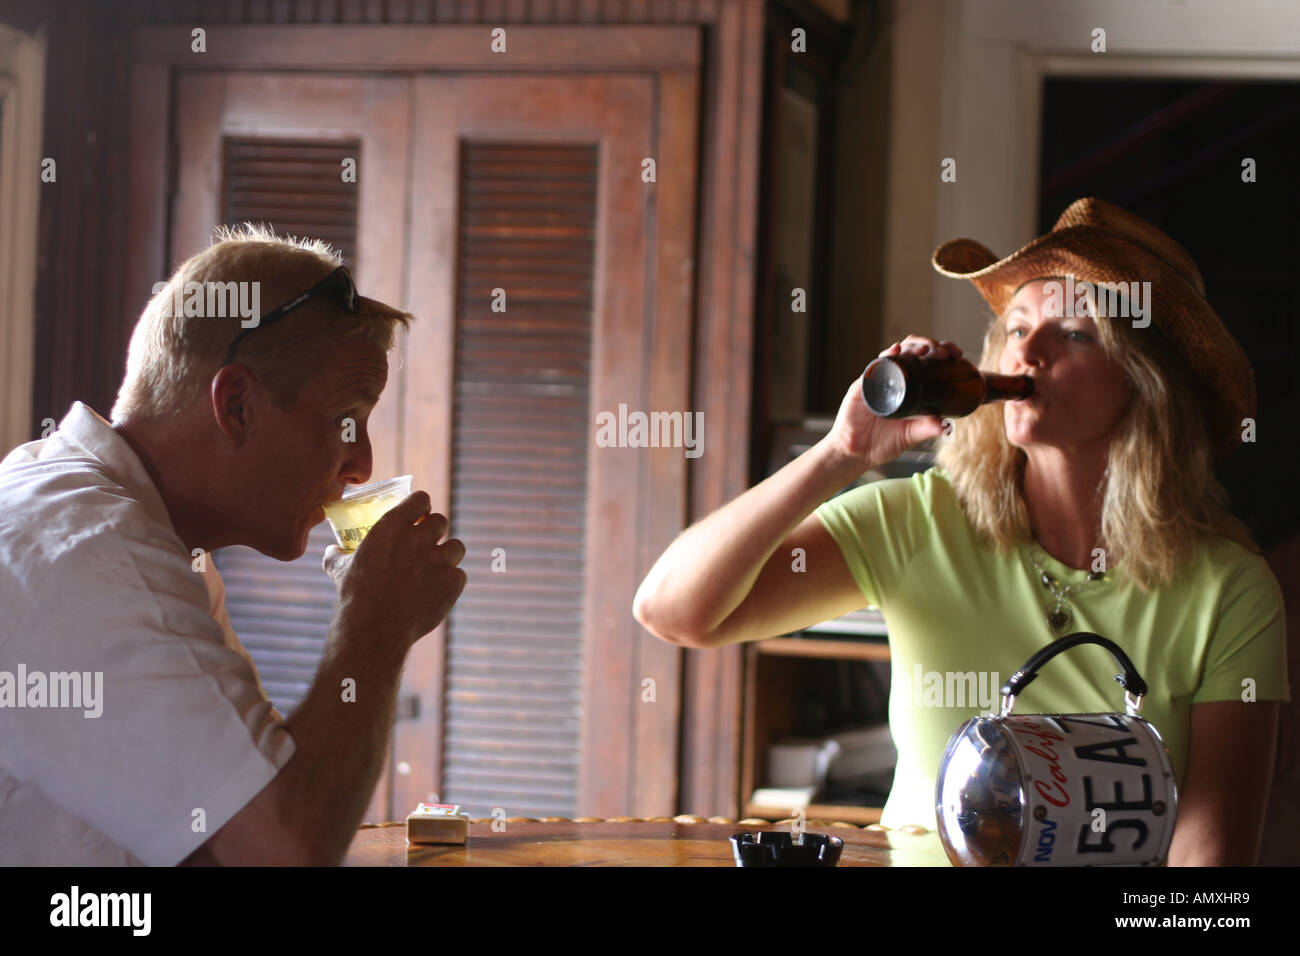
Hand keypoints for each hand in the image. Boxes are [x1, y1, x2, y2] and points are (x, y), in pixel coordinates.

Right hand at [323, 491, 466, 651]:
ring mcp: (438, 559)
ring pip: (456, 547)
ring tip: (438, 567)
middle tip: (427, 544)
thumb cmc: (355, 595)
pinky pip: (459, 575)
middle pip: (441, 521)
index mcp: (392, 526)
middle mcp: (418, 538)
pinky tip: (439, 592)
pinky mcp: (451, 581)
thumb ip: (337, 555)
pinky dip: (451, 583)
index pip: (421, 499)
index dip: (422, 506)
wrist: (375, 626)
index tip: (419, 515)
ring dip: (449, 555)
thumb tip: (332, 551)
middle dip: (436, 531)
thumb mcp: (340, 569)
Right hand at [824, 335, 962, 470]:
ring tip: (925, 349)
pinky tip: (897, 351)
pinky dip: (887, 356)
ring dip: (913, 346)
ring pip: (897, 352)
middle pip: (914, 351)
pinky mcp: (864, 384)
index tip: (955, 355)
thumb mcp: (910, 436)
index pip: (927, 362)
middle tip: (943, 352)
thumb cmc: (881, 443)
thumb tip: (947, 426)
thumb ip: (927, 429)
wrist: (856, 453)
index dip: (941, 353)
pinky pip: (876, 365)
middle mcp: (895, 379)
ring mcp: (879, 379)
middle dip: (931, 345)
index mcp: (909, 388)